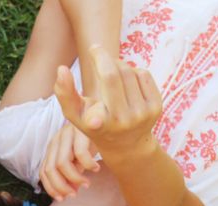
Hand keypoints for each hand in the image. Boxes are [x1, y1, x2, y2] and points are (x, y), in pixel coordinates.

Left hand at [39, 121, 100, 200]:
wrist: (101, 117)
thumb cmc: (90, 141)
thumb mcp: (78, 159)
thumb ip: (72, 173)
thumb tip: (71, 191)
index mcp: (53, 148)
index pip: (44, 171)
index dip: (51, 188)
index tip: (62, 199)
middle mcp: (56, 140)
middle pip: (50, 169)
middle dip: (61, 186)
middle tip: (74, 194)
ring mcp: (67, 134)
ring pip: (62, 163)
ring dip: (74, 178)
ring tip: (86, 184)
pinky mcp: (80, 131)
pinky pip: (80, 153)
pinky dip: (88, 165)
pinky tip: (96, 169)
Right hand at [53, 45, 161, 160]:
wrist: (127, 144)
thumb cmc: (95, 123)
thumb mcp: (76, 114)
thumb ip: (65, 93)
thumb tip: (61, 68)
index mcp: (100, 126)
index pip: (96, 117)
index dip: (93, 116)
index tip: (87, 109)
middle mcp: (123, 121)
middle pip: (112, 74)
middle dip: (102, 56)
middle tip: (94, 49)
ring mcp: (142, 114)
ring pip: (128, 71)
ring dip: (116, 63)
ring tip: (109, 69)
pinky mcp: (157, 107)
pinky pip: (142, 74)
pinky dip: (132, 71)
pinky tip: (125, 81)